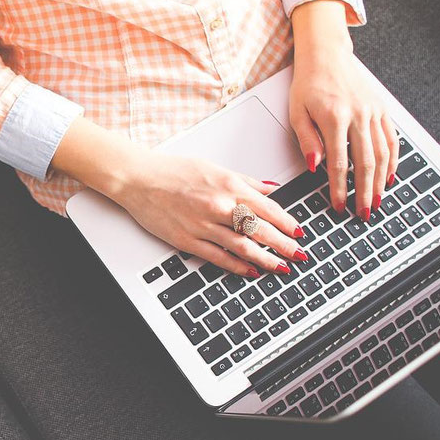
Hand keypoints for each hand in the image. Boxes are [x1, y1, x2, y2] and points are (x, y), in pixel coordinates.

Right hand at [110, 152, 306, 277]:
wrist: (139, 179)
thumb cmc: (173, 171)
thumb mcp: (214, 168)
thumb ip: (245, 181)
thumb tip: (270, 189)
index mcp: (228, 186)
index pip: (268, 208)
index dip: (287, 223)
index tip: (300, 233)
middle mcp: (219, 206)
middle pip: (261, 230)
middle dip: (284, 245)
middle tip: (299, 255)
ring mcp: (203, 225)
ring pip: (243, 247)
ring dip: (266, 259)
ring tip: (281, 268)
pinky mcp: (188, 240)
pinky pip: (219, 257)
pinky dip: (238, 266)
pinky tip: (251, 271)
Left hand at [290, 0, 398, 220]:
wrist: (326, 55)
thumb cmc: (308, 83)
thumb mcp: (297, 112)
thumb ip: (307, 140)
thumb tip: (315, 166)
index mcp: (334, 117)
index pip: (339, 163)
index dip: (339, 188)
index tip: (338, 205)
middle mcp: (358, 115)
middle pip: (365, 163)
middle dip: (365, 192)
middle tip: (364, 213)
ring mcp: (373, 112)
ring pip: (383, 153)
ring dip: (381, 181)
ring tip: (377, 201)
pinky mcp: (382, 109)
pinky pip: (392, 139)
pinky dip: (393, 160)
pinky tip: (389, 177)